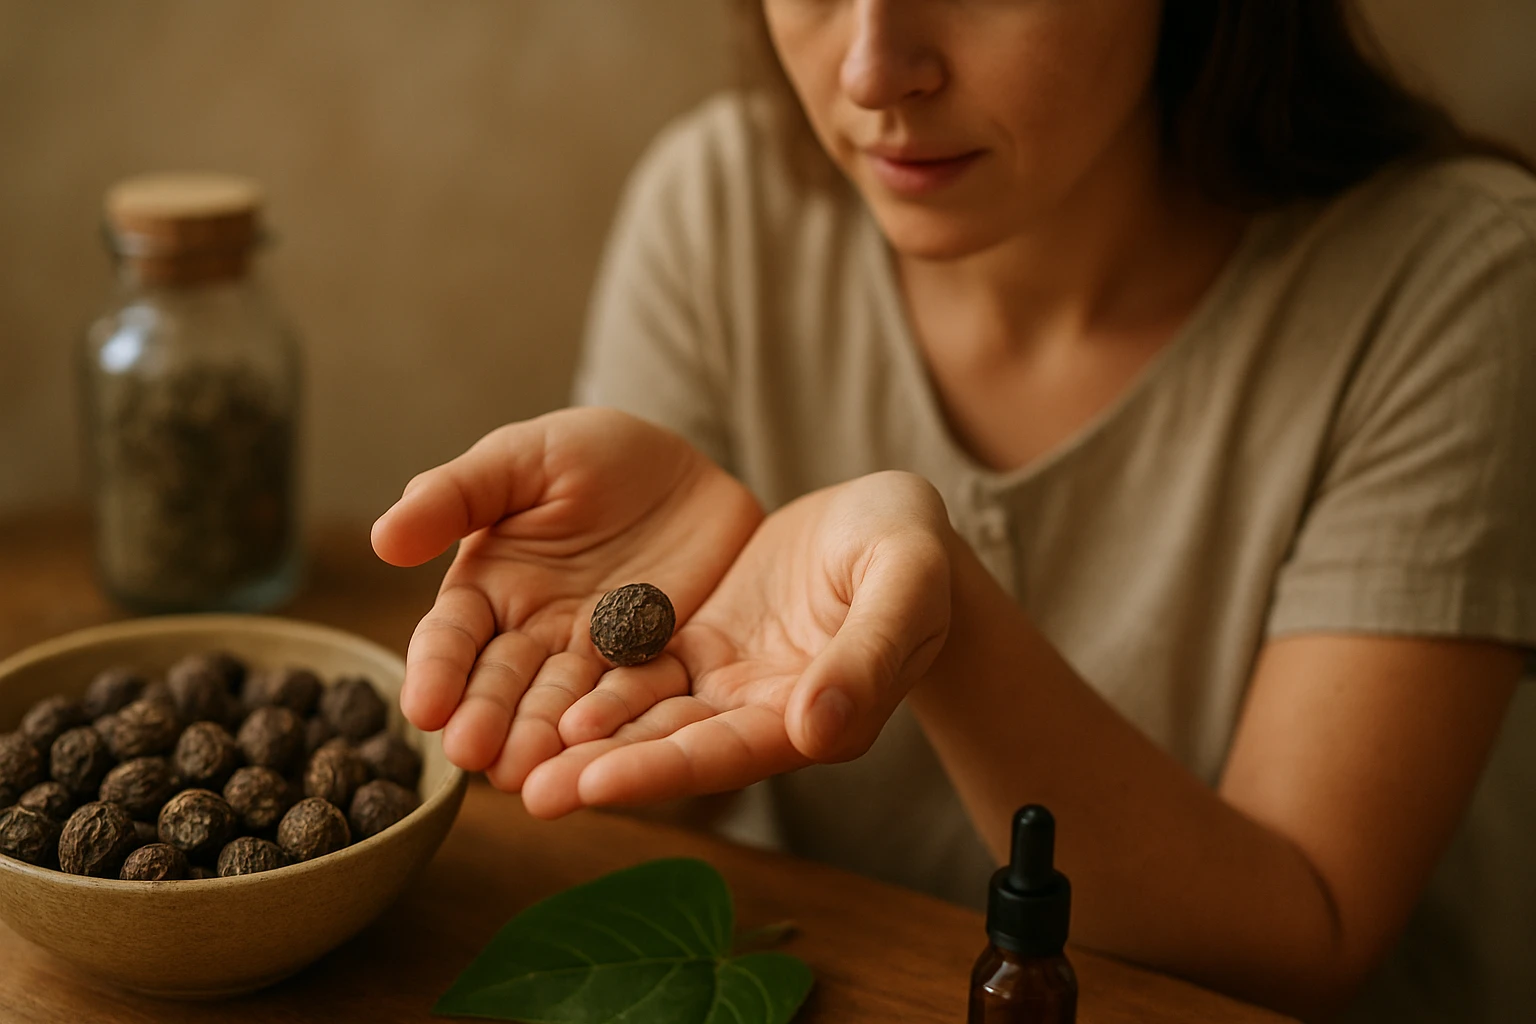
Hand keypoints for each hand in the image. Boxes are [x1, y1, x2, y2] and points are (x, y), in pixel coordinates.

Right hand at [370, 408, 761, 789]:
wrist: (692, 473)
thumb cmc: (596, 454)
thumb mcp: (525, 456)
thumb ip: (457, 495)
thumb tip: (382, 539)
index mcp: (489, 589)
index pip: (452, 638)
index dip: (437, 671)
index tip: (423, 708)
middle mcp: (536, 637)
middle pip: (504, 686)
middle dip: (488, 722)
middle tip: (474, 758)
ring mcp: (599, 659)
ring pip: (566, 707)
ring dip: (546, 743)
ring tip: (530, 779)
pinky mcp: (661, 668)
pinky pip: (642, 700)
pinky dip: (624, 729)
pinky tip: (610, 757)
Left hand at [517, 470, 954, 816]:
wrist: (893, 519)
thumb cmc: (913, 549)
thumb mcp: (905, 584)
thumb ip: (868, 654)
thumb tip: (818, 729)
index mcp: (818, 714)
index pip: (731, 752)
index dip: (665, 768)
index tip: (598, 782)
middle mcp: (762, 712)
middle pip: (675, 746)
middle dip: (603, 770)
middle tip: (528, 793)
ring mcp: (727, 679)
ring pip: (646, 713)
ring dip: (584, 736)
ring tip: (511, 758)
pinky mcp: (701, 643)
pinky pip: (640, 665)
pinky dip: (595, 683)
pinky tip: (540, 693)